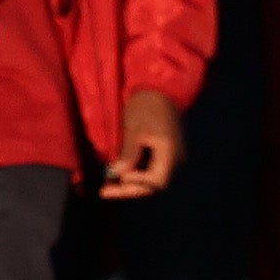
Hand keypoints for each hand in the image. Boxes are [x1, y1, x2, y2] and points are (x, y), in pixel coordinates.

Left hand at [100, 85, 186, 199]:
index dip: (136, 185)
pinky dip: (132, 172)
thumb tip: (118, 175)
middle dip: (128, 189)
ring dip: (128, 183)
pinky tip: (116, 174)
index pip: (156, 182)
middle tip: (104, 191)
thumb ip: (128, 154)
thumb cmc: (146, 105)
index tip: (118, 179)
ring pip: (149, 178)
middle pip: (152, 184)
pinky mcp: (161, 152)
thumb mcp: (134, 129)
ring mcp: (169, 156)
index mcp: (171, 152)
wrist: (156, 88)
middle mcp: (174, 158)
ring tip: (107, 186)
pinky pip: (148, 168)